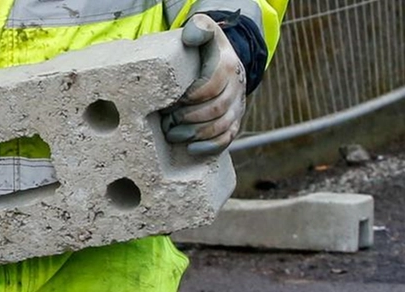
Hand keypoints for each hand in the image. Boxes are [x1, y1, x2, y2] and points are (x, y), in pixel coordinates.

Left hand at [165, 14, 246, 155]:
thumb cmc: (205, 49)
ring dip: (194, 133)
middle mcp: (236, 87)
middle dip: (188, 118)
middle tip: (166, 122)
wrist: (223, 62)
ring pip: (220, 126)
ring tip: (172, 134)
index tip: (171, 102)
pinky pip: (227, 139)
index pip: (212, 85)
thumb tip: (190, 37)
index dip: (190, 97)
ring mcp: (237, 106)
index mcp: (228, 66)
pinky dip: (209, 147)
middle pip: (216, 109)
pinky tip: (191, 149)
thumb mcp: (204, 31)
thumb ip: (199, 28)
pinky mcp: (234, 121)